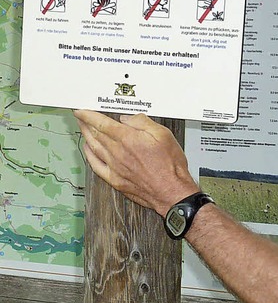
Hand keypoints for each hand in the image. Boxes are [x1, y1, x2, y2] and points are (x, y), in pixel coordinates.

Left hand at [74, 110, 198, 215]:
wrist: (171, 191)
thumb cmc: (170, 165)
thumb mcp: (163, 134)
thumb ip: (143, 123)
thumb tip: (128, 118)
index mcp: (128, 139)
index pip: (102, 124)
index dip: (89, 116)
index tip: (82, 111)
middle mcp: (118, 153)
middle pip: (96, 134)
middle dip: (86, 123)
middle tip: (81, 117)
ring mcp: (115, 167)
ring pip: (94, 148)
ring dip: (86, 136)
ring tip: (82, 129)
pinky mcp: (115, 179)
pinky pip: (96, 166)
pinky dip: (89, 155)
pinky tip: (88, 150)